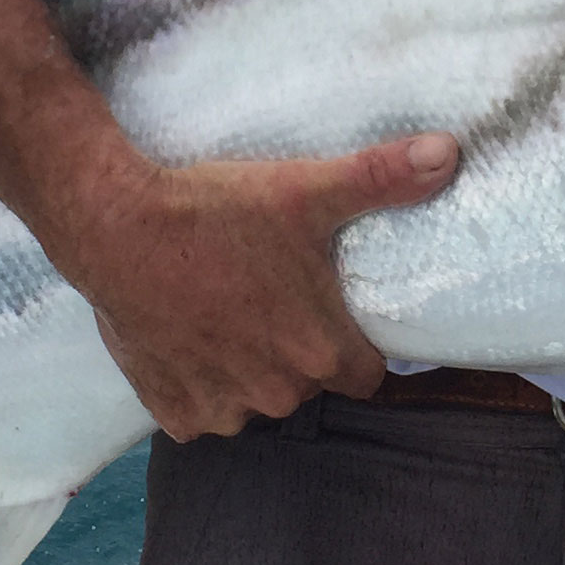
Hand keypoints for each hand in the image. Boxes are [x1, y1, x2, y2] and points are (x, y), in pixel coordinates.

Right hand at [52, 135, 459, 441]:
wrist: (116, 227)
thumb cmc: (214, 210)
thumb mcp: (305, 189)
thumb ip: (381, 178)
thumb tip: (449, 153)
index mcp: (320, 352)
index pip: (365, 375)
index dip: (354, 345)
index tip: (329, 311)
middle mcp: (277, 393)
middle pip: (308, 385)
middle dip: (296, 352)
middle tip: (268, 298)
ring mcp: (221, 408)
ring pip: (254, 401)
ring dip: (246, 370)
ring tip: (224, 312)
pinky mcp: (172, 412)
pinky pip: (201, 412)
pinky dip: (197, 384)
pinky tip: (187, 337)